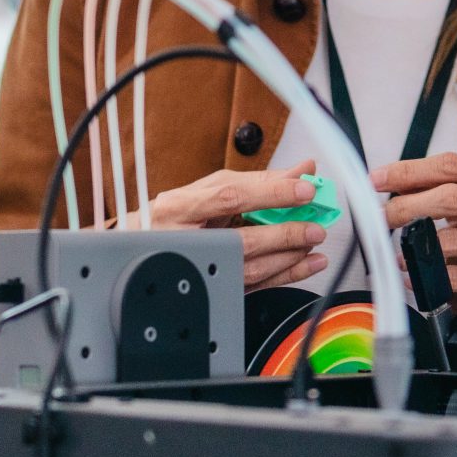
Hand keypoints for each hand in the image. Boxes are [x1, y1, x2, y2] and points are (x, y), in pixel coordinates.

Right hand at [129, 162, 326, 290]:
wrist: (141, 247)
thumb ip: (256, 181)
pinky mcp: (211, 285)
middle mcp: (185, 238)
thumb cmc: (175, 215)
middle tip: (314, 225)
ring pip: (248, 267)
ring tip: (312, 243)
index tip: (303, 188)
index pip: (231, 196)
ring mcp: (198, 267)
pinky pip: (252, 285)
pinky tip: (303, 264)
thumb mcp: (209, 188)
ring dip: (287, 257)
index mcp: (180, 206)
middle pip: (241, 238)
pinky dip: (283, 275)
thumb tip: (300, 170)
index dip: (271, 192)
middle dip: (284, 233)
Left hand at [372, 153, 456, 310]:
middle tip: (380, 216)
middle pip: (451, 197)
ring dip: (416, 247)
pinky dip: (429, 278)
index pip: (454, 166)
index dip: (411, 170)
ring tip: (400, 253)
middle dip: (406, 206)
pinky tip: (416, 277)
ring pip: (453, 240)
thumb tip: (402, 189)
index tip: (379, 178)